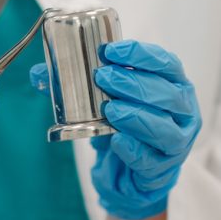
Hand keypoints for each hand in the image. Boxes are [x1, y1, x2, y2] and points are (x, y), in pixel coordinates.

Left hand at [29, 40, 200, 219]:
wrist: (135, 168)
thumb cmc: (127, 124)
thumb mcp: (108, 98)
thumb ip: (76, 85)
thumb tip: (37, 74)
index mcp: (175, 85)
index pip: (166, 63)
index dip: (141, 55)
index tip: (110, 51)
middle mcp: (184, 111)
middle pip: (167, 94)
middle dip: (134, 84)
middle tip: (102, 78)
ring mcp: (178, 141)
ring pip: (164, 127)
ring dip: (135, 116)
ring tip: (109, 109)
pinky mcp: (165, 167)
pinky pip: (151, 158)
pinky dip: (134, 149)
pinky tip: (117, 141)